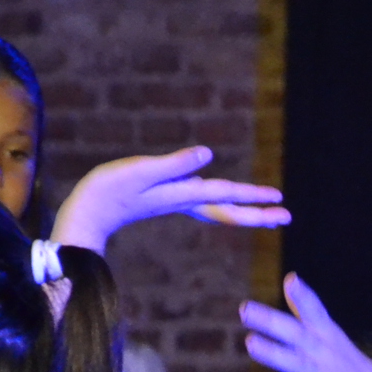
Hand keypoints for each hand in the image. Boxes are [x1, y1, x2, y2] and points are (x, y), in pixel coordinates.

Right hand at [51, 147, 288, 253]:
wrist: (84, 215)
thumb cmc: (107, 191)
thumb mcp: (141, 172)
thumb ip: (175, 164)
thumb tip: (208, 155)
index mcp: (184, 195)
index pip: (227, 196)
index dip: (253, 196)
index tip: (280, 200)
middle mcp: (184, 201)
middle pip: (229, 209)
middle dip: (258, 213)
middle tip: (287, 217)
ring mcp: (174, 201)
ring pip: (218, 207)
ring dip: (243, 209)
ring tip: (266, 210)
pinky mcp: (163, 199)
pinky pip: (202, 202)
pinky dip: (220, 202)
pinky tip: (220, 197)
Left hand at [242, 274, 371, 371]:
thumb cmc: (351, 366)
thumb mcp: (333, 335)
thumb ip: (308, 312)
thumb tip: (290, 280)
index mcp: (328, 334)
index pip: (315, 311)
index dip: (303, 296)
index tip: (291, 280)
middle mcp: (323, 351)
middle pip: (297, 334)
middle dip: (272, 322)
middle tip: (245, 310)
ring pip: (293, 362)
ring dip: (272, 353)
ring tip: (250, 343)